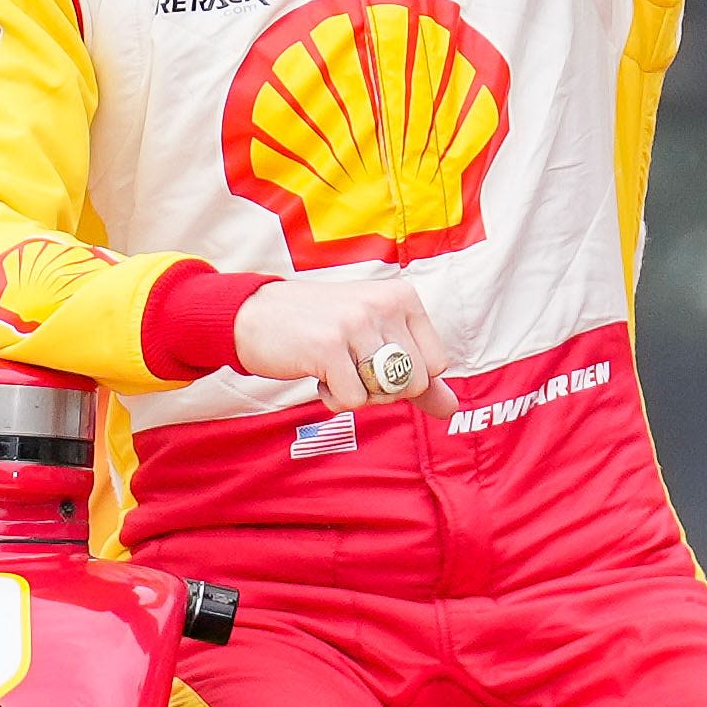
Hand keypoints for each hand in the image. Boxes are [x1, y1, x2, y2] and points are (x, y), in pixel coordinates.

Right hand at [226, 268, 449, 417]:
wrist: (255, 314)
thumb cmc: (320, 328)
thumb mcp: (374, 340)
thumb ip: (416, 374)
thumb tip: (451, 408)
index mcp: (403, 297)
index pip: (437, 363)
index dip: (406, 377)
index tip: (374, 359)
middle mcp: (384, 304)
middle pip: (414, 383)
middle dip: (383, 390)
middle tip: (352, 368)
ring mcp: (356, 323)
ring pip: (386, 393)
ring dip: (358, 394)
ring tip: (335, 367)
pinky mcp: (328, 346)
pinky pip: (352, 401)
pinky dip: (334, 399)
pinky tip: (318, 374)